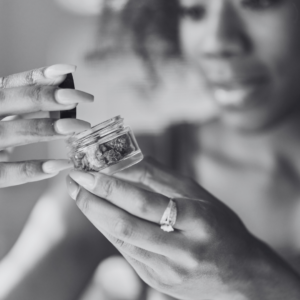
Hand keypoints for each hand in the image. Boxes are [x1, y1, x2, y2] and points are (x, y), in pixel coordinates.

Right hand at [0, 64, 93, 187]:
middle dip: (47, 97)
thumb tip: (63, 87)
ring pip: (10, 132)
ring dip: (45, 128)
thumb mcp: (3, 112)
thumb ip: (23, 102)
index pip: (13, 83)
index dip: (40, 76)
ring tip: (77, 127)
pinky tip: (58, 165)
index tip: (69, 70)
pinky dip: (32, 169)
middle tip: (81, 97)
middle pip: (11, 101)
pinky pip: (5, 173)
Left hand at [66, 158, 276, 299]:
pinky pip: (127, 252)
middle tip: (73, 181)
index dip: (111, 186)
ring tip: (80, 195)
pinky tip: (100, 214)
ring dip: (96, 216)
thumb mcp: (200, 196)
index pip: (145, 201)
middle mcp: (183, 250)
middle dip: (93, 201)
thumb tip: (128, 158)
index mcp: (198, 220)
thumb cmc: (222, 227)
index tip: (86, 171)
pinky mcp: (159, 283)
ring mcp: (169, 272)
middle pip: (127, 224)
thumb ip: (163, 177)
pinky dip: (110, 230)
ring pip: (122, 240)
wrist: (241, 273)